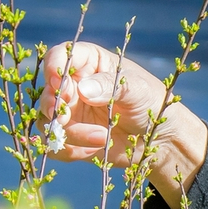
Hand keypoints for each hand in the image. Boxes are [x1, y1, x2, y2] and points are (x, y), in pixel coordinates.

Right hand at [39, 41, 207, 208]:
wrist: (160, 138)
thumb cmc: (151, 102)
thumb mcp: (136, 89)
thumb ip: (110, 86)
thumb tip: (82, 90)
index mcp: (88, 62)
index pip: (58, 57)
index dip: (53, 69)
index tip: (59, 84)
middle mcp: (73, 85)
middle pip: (47, 92)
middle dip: (56, 107)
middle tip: (67, 118)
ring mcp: (70, 112)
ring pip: (48, 122)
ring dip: (71, 133)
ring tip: (102, 137)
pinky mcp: (70, 137)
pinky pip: (55, 146)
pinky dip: (70, 150)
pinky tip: (93, 151)